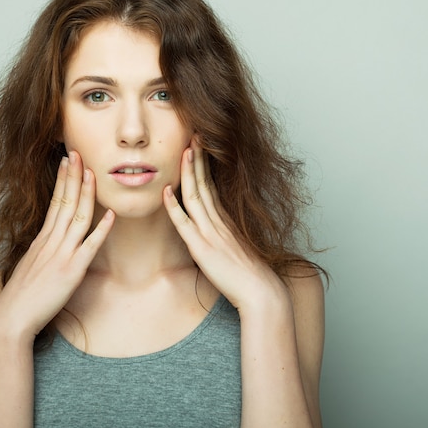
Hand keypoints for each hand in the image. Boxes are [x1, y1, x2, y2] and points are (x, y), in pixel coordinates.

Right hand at [0, 151, 113, 341]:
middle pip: (65, 202)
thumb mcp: (31, 265)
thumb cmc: (20, 295)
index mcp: (42, 239)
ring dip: (86, 193)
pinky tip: (112, 214)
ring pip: (77, 217)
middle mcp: (52, 241)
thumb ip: (44, 250)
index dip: (63, 180)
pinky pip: (90, 246)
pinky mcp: (72, 271)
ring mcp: (62, 254)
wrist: (12, 317)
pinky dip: (101, 229)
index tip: (68, 161)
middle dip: (73, 176)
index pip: (55, 201)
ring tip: (93, 172)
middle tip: (79, 152)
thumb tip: (52, 242)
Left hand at [163, 140, 288, 310]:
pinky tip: (166, 191)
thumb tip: (216, 235)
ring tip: (184, 149)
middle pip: (205, 184)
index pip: (212, 187)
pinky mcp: (203, 249)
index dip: (205, 166)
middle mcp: (218, 223)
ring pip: (196, 196)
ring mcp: (211, 234)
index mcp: (226, 222)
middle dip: (198, 158)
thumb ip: (225, 239)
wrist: (261, 293)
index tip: (200, 146)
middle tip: (193, 134)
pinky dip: (174, 206)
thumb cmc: (251, 277)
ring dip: (189, 172)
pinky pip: (185, 224)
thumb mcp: (237, 251)